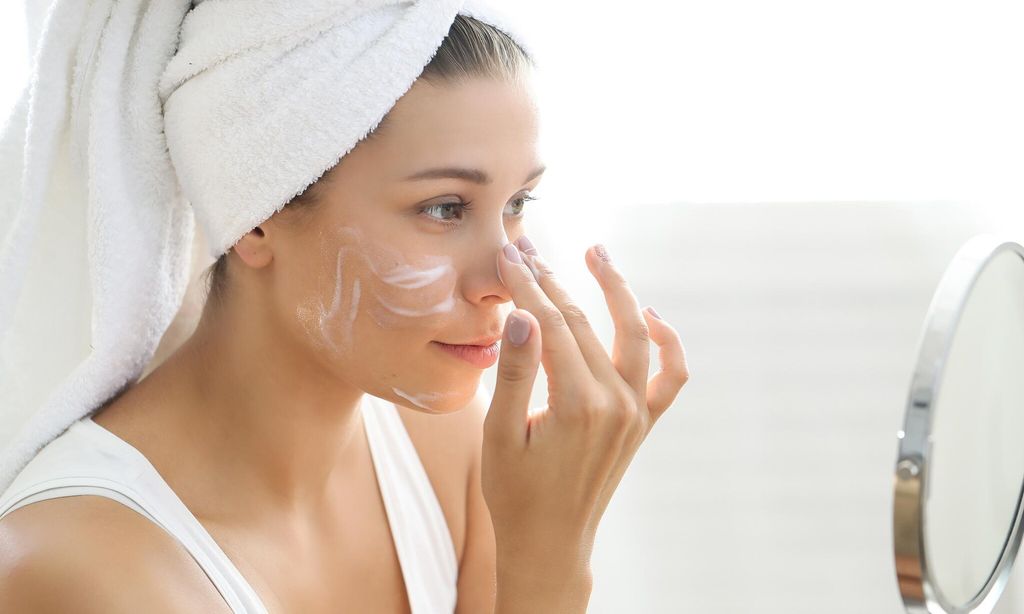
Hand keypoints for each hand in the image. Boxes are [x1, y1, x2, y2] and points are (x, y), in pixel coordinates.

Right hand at [482, 236, 688, 575]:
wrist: (550, 541)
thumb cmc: (515, 493)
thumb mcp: (498, 435)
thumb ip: (515, 373)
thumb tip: (522, 316)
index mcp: (576, 405)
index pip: (549, 325)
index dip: (527, 286)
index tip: (508, 255)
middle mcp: (614, 404)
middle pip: (582, 323)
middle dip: (552, 281)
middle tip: (528, 248)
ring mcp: (635, 412)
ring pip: (632, 334)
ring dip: (617, 291)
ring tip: (597, 253)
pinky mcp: (643, 423)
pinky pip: (671, 377)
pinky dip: (668, 343)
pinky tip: (650, 316)